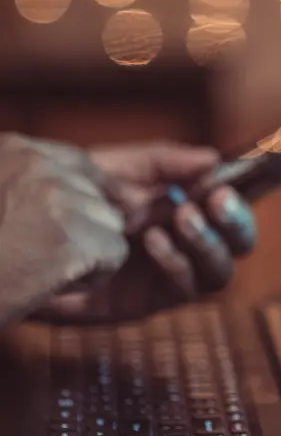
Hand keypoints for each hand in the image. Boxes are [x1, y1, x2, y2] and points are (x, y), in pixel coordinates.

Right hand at [0, 133, 128, 327]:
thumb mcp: (0, 201)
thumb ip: (31, 189)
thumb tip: (113, 196)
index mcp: (10, 150)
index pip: (77, 161)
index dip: (91, 191)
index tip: (90, 216)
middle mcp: (36, 165)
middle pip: (98, 196)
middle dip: (83, 230)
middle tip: (34, 256)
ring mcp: (57, 198)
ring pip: (111, 225)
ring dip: (86, 254)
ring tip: (37, 270)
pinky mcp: (73, 238)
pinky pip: (115, 255)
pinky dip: (91, 278)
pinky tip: (51, 285)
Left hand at [39, 140, 256, 322]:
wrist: (29, 236)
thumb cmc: (74, 200)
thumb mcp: (118, 168)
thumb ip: (165, 162)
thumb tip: (212, 159)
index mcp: (188, 205)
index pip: (236, 198)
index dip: (264, 185)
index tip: (272, 165)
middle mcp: (189, 241)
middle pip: (240, 241)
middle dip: (238, 220)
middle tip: (218, 197)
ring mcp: (173, 273)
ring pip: (221, 270)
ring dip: (208, 241)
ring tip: (181, 216)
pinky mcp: (150, 301)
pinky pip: (184, 288)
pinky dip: (176, 261)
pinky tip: (152, 238)